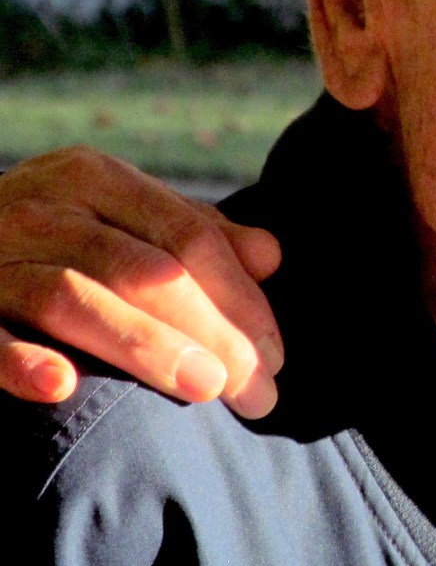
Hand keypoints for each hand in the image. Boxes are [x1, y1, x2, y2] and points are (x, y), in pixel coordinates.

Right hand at [0, 148, 283, 415]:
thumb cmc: (52, 233)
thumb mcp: (118, 213)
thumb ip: (192, 231)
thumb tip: (271, 256)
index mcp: (95, 179)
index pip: (187, 236)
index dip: (239, 296)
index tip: (276, 356)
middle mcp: (44, 207)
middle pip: (142, 269)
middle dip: (210, 329)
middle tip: (256, 390)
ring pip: (74, 297)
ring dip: (144, 344)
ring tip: (204, 386)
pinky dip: (20, 360)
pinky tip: (63, 386)